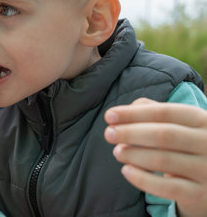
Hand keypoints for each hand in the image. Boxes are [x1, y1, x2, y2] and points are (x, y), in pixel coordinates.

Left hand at [104, 98, 206, 216]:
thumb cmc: (187, 146)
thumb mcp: (179, 125)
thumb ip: (153, 111)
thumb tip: (126, 110)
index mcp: (203, 120)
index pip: (165, 112)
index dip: (134, 113)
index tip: (109, 116)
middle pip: (164, 135)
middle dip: (130, 133)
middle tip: (108, 134)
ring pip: (163, 160)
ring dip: (133, 155)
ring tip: (117, 152)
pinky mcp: (200, 195)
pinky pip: (166, 187)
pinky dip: (142, 178)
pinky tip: (126, 171)